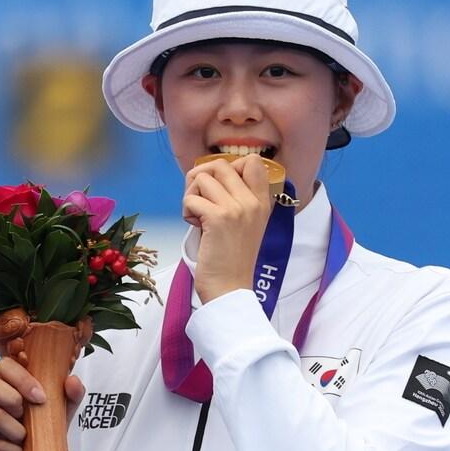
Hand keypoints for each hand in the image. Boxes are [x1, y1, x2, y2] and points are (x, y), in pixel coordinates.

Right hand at [0, 357, 85, 450]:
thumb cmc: (37, 437)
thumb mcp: (57, 416)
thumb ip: (68, 397)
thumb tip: (73, 381)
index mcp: (4, 387)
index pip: (4, 366)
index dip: (22, 378)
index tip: (41, 397)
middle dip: (13, 398)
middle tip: (26, 415)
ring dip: (17, 430)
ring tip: (24, 439)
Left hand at [183, 155, 273, 302]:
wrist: (230, 289)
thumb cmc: (231, 259)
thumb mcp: (244, 224)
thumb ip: (235, 199)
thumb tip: (208, 175)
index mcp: (263, 202)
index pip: (253, 161)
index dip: (228, 167)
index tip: (218, 188)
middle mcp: (253, 201)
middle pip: (220, 165)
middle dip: (200, 180)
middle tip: (199, 202)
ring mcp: (237, 209)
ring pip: (203, 178)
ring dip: (191, 195)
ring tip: (197, 216)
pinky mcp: (218, 218)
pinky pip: (192, 198)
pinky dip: (186, 211)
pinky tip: (195, 226)